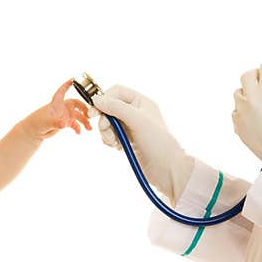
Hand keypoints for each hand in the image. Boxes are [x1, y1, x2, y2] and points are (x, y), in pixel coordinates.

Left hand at [28, 79, 91, 138]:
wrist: (34, 132)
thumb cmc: (37, 123)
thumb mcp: (46, 123)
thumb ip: (55, 123)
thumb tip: (63, 125)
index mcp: (56, 103)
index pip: (62, 92)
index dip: (67, 85)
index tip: (73, 79)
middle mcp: (62, 108)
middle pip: (76, 104)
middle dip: (84, 109)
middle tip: (90, 115)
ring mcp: (64, 115)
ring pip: (78, 116)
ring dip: (84, 121)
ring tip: (89, 128)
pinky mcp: (65, 122)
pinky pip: (75, 124)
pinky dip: (78, 128)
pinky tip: (79, 133)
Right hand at [90, 84, 193, 201]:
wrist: (167, 169)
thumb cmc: (157, 142)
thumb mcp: (137, 120)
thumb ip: (116, 107)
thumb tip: (96, 99)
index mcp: (141, 102)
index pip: (116, 92)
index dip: (103, 100)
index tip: (93, 112)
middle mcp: (136, 112)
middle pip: (109, 108)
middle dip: (104, 119)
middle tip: (105, 129)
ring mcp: (131, 126)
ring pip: (108, 122)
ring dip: (106, 132)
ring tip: (114, 142)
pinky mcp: (127, 140)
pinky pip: (110, 135)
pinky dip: (109, 140)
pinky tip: (117, 147)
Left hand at [232, 59, 261, 165]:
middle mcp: (251, 98)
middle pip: (246, 76)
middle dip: (257, 75)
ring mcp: (242, 113)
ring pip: (238, 94)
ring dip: (248, 92)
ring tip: (260, 98)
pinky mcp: (238, 128)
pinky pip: (236, 112)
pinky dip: (244, 110)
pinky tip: (256, 115)